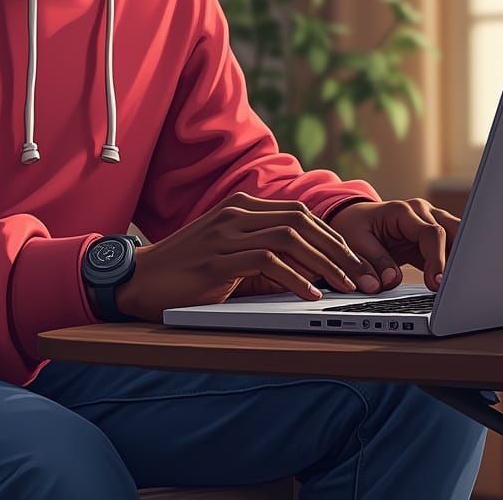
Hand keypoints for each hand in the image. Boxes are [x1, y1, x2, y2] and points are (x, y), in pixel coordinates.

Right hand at [113, 192, 377, 321]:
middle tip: (362, 275)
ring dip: (325, 263)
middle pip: (302, 220)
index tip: (355, 262)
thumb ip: (264, 256)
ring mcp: (225, 233)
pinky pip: (268, 262)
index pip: (300, 213)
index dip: (333, 237)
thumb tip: (313, 273)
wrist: (139, 279)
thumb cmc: (185, 272)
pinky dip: (296, 278)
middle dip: (339, 249)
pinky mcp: (218, 258)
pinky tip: (310, 294)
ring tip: (345, 286)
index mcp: (240, 207)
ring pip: (290, 238)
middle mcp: (235, 213)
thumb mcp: (229, 255)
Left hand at [326, 198, 459, 292]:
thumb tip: (391, 281)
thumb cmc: (354, 227)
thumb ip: (373, 261)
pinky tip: (454, 282)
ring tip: (458, 286)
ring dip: (459, 261)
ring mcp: (431, 222)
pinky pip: (451, 250)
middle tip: (455, 287)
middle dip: (457, 259)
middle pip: (453, 233)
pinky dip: (454, 265)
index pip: (431, 233)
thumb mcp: (355, 242)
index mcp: (402, 212)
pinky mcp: (434, 238)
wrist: (354, 220)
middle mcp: (422, 213)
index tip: (437, 283)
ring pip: (458, 240)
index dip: (437, 259)